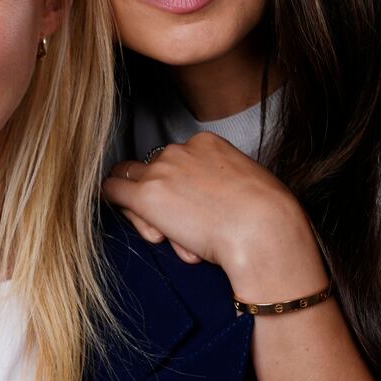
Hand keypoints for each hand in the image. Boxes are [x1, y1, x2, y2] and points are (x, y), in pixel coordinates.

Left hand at [103, 133, 324, 286]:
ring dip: (141, 208)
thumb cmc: (267, 216)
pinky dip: (116, 202)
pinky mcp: (146, 196)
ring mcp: (161, 171)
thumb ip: (223, 182)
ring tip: (170, 236)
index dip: (176, 184)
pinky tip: (135, 220)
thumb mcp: (247, 183)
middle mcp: (179, 151)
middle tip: (175, 224)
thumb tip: (210, 201)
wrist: (263, 231)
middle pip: (150, 168)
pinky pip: (113, 190)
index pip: (175, 159)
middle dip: (156, 194)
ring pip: (129, 180)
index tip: (188, 206)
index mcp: (207, 143)